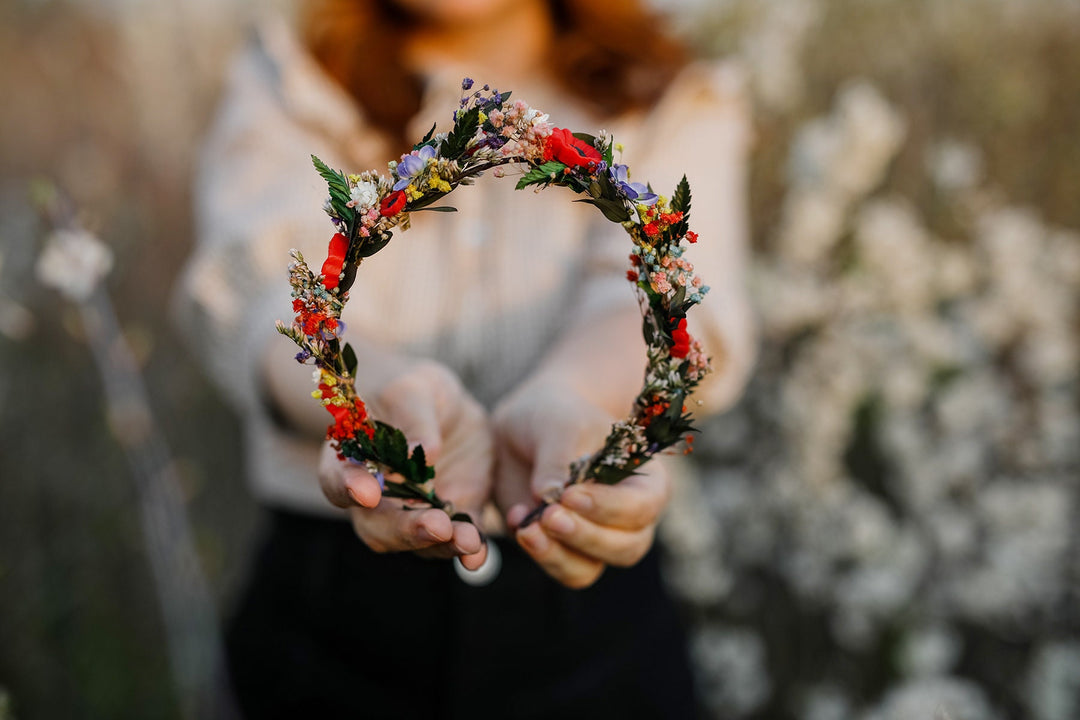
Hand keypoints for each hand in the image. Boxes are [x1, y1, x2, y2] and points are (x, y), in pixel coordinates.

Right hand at [319, 361, 491, 569]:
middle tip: (435, 525)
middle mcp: (376, 499)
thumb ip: (414, 419)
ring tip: (466, 540)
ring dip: (441, 545)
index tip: (366, 493)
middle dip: (405, 529)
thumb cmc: (413, 391)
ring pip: (419, 541)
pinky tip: (478, 553)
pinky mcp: (451, 518)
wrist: (448, 408)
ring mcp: (414, 513)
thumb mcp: (413, 389)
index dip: (348, 489)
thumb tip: (422, 454)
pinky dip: (468, 550)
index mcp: (351, 461)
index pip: (336, 480)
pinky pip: (455, 541)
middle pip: (378, 526)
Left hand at [494, 381, 671, 587]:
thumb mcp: (559, 424)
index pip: (643, 506)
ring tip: (526, 527)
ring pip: (589, 569)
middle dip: (585, 536)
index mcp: (644, 480)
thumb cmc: (555, 417)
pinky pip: (559, 568)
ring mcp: (595, 538)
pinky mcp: (561, 549)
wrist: (524, 429)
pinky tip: (516, 520)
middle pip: (625, 547)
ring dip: (557, 555)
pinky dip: (538, 553)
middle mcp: (627, 517)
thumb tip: (548, 496)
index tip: (570, 495)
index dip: (609, 507)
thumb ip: (558, 459)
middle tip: (548, 515)